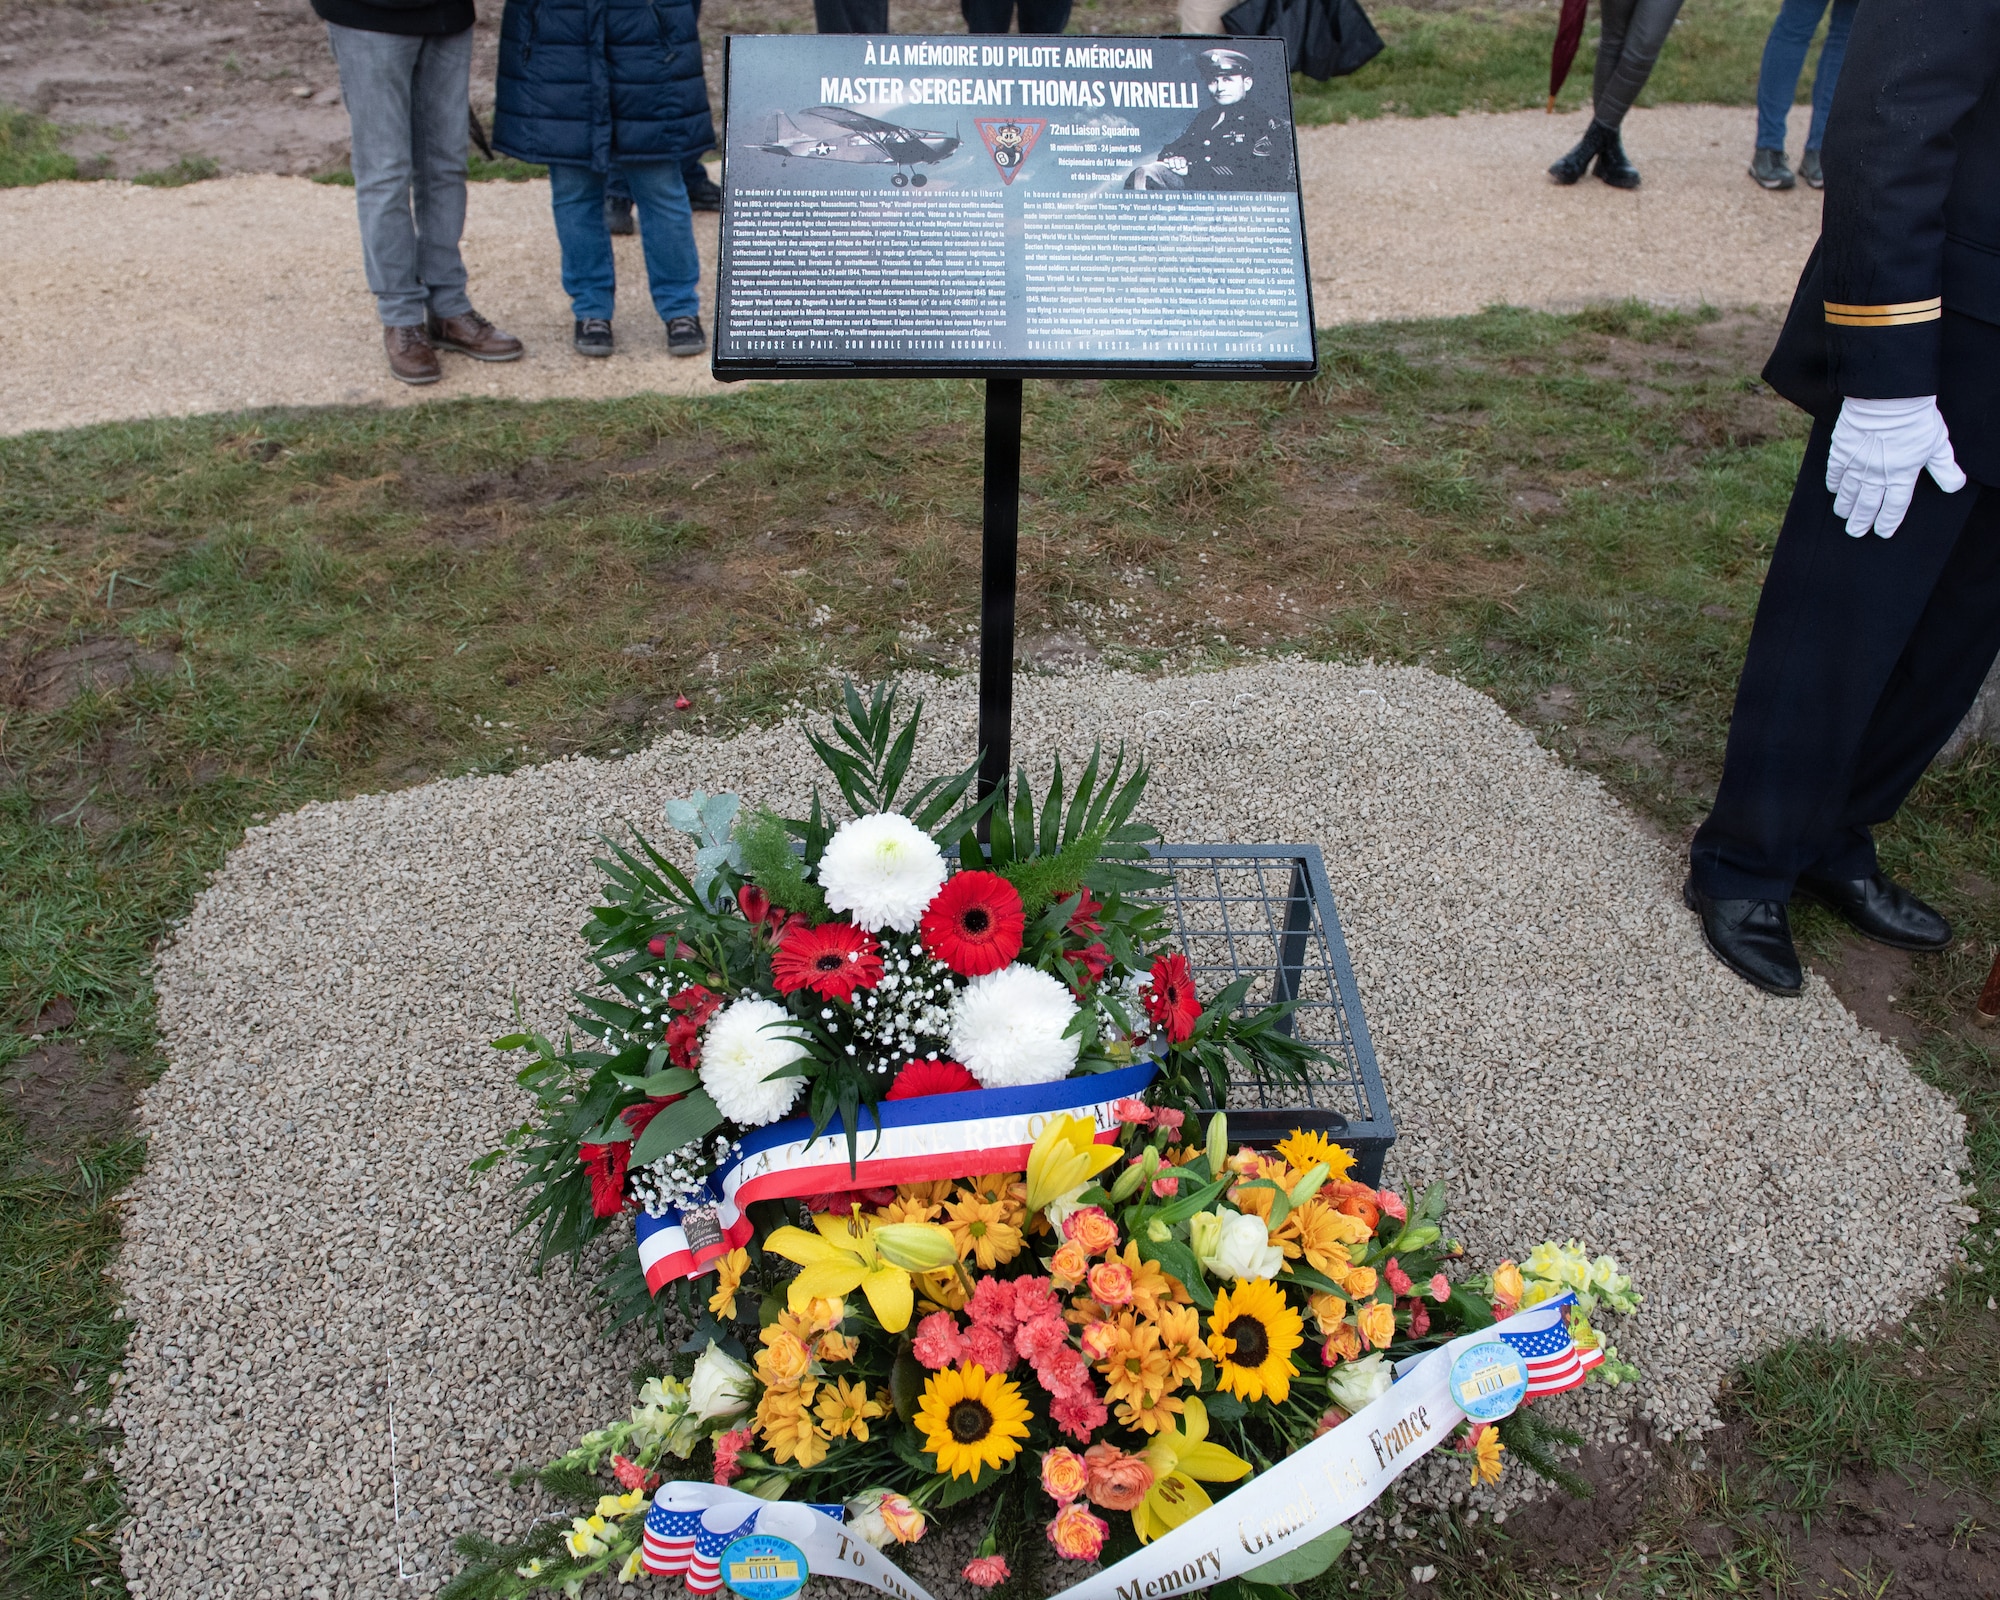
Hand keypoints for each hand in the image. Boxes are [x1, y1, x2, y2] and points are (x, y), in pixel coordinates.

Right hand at [1825, 396, 1966, 537]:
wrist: (1888, 398)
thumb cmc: (1916, 419)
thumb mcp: (1938, 443)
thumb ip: (1944, 467)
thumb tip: (1955, 486)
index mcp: (1902, 476)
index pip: (1895, 506)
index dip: (1888, 521)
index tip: (1882, 532)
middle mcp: (1877, 476)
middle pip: (1867, 505)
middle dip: (1861, 521)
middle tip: (1855, 532)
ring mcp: (1856, 465)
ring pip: (1848, 493)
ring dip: (1845, 506)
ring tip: (1843, 514)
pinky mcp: (1841, 452)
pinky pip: (1834, 473)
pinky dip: (1833, 483)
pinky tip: (1833, 489)